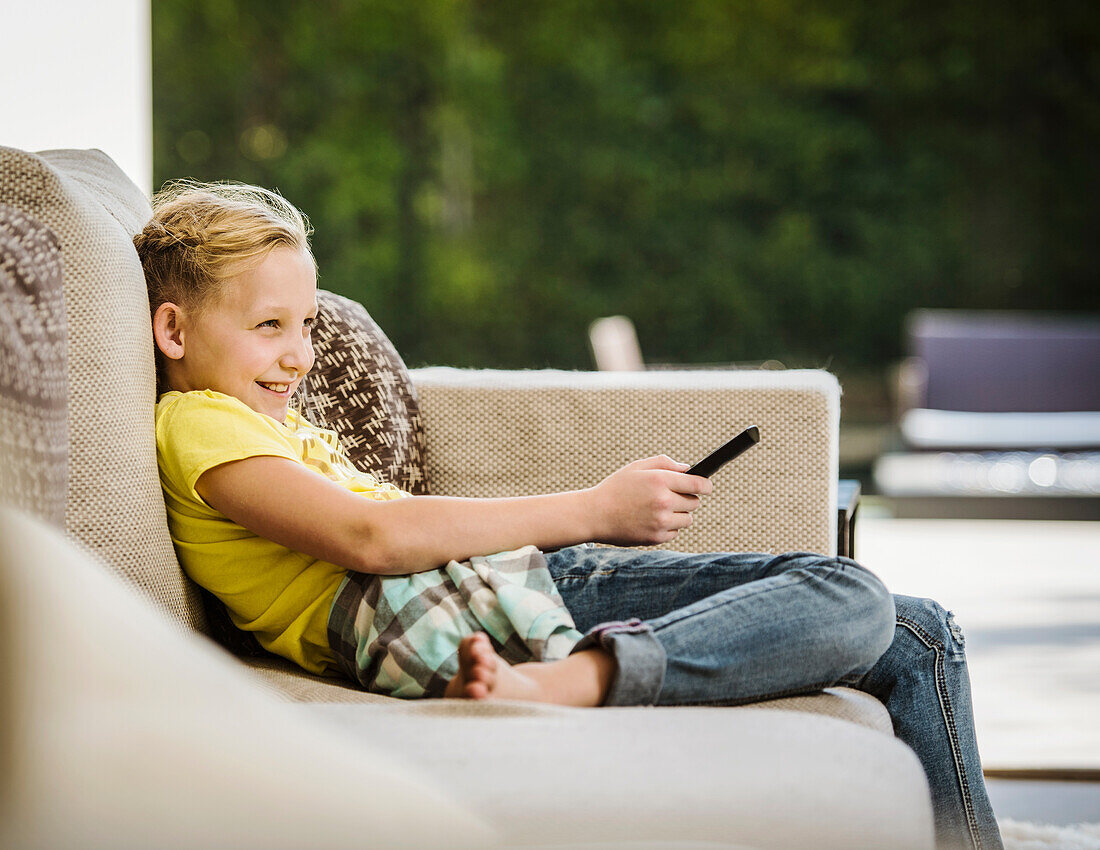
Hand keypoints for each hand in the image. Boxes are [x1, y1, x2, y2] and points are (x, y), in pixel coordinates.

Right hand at [586, 456, 712, 545]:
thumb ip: (665, 463)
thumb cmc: (616, 488)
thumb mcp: (637, 467)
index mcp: (660, 480)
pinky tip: (651, 520)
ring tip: (660, 509)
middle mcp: (663, 501)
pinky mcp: (657, 537)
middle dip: (687, 498)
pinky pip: (675, 531)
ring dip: (679, 514)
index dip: (705, 485)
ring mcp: (661, 521)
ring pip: (687, 519)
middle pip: (694, 502)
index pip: (698, 484)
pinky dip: (668, 527)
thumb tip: (688, 469)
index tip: (706, 486)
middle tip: (671, 496)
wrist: (595, 514)